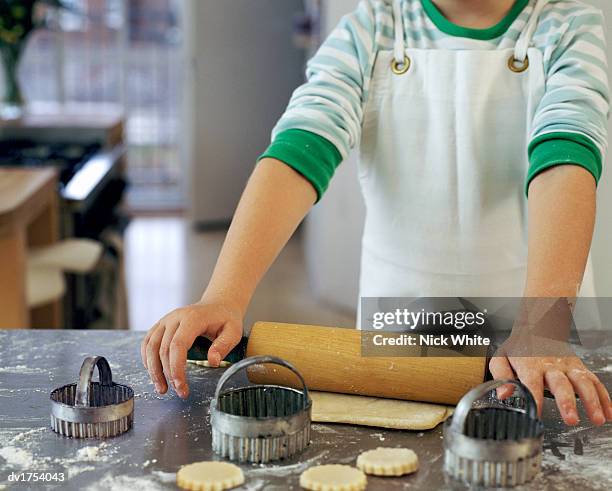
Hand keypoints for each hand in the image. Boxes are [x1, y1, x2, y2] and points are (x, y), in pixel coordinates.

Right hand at [140, 299, 242, 398]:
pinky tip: (154, 373)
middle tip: (178, 391)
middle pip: (163, 348)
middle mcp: (175, 317)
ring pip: (151, 346)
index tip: (180, 386)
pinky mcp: (160, 325)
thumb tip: (213, 361)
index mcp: (193, 318)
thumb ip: (224, 345)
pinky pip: (148, 342)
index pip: (178, 345)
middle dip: (168, 374)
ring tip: (162, 389)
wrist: (218, 305)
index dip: (176, 367)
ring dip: (153, 370)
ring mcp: (166, 320)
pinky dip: (147, 359)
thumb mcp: (234, 331)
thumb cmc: (226, 319)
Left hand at [490, 335, 611, 425]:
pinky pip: (595, 382)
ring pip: (583, 382)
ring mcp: (568, 367)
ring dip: (591, 401)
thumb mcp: (502, 357)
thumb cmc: (519, 348)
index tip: (536, 415)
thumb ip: (501, 375)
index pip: (531, 383)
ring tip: (597, 419)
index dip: (534, 398)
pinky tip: (609, 414)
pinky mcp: (580, 368)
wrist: (537, 328)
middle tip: (571, 419)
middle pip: (561, 384)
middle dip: (567, 402)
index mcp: (530, 364)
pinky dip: (605, 398)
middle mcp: (551, 366)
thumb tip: (503, 394)